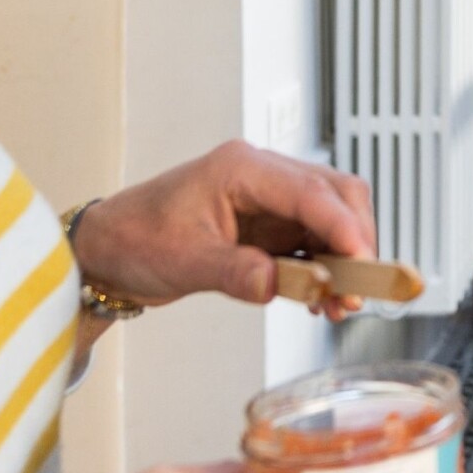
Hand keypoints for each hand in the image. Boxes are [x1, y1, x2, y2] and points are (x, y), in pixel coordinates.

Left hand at [71, 142, 376, 319]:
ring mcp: (271, 201)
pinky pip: (315, 242)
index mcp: (241, 168)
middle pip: (337, 195)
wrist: (110, 250)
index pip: (310, 190)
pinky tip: (322, 299)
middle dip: (356, 241)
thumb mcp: (181, 261)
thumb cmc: (135, 239)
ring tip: (342, 304)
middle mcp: (264, 177)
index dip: (342, 226)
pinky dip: (327, 270)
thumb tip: (278, 284)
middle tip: (360, 289)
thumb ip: (233, 271)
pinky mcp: (271, 227)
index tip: (362, 262)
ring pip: (333, 219)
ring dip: (345, 260)